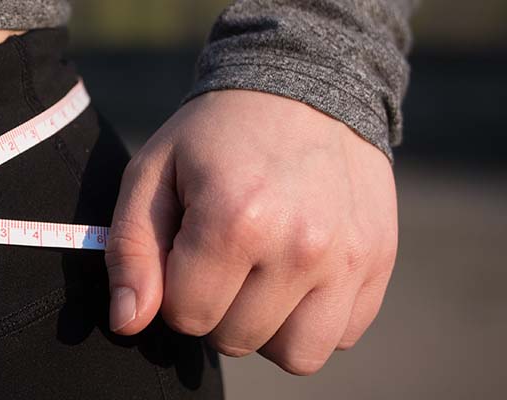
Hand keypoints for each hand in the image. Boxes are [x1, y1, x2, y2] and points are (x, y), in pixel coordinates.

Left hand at [106, 90, 397, 374]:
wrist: (307, 85)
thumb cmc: (215, 135)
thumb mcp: (152, 173)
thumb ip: (131, 251)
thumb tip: (128, 323)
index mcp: (235, 221)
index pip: (187, 316)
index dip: (175, 289)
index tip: (187, 247)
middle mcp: (299, 247)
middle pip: (236, 340)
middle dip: (217, 308)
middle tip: (224, 255)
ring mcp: (348, 259)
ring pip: (295, 356)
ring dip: (268, 328)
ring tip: (260, 277)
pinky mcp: (379, 263)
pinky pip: (339, 336)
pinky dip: (314, 319)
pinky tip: (298, 274)